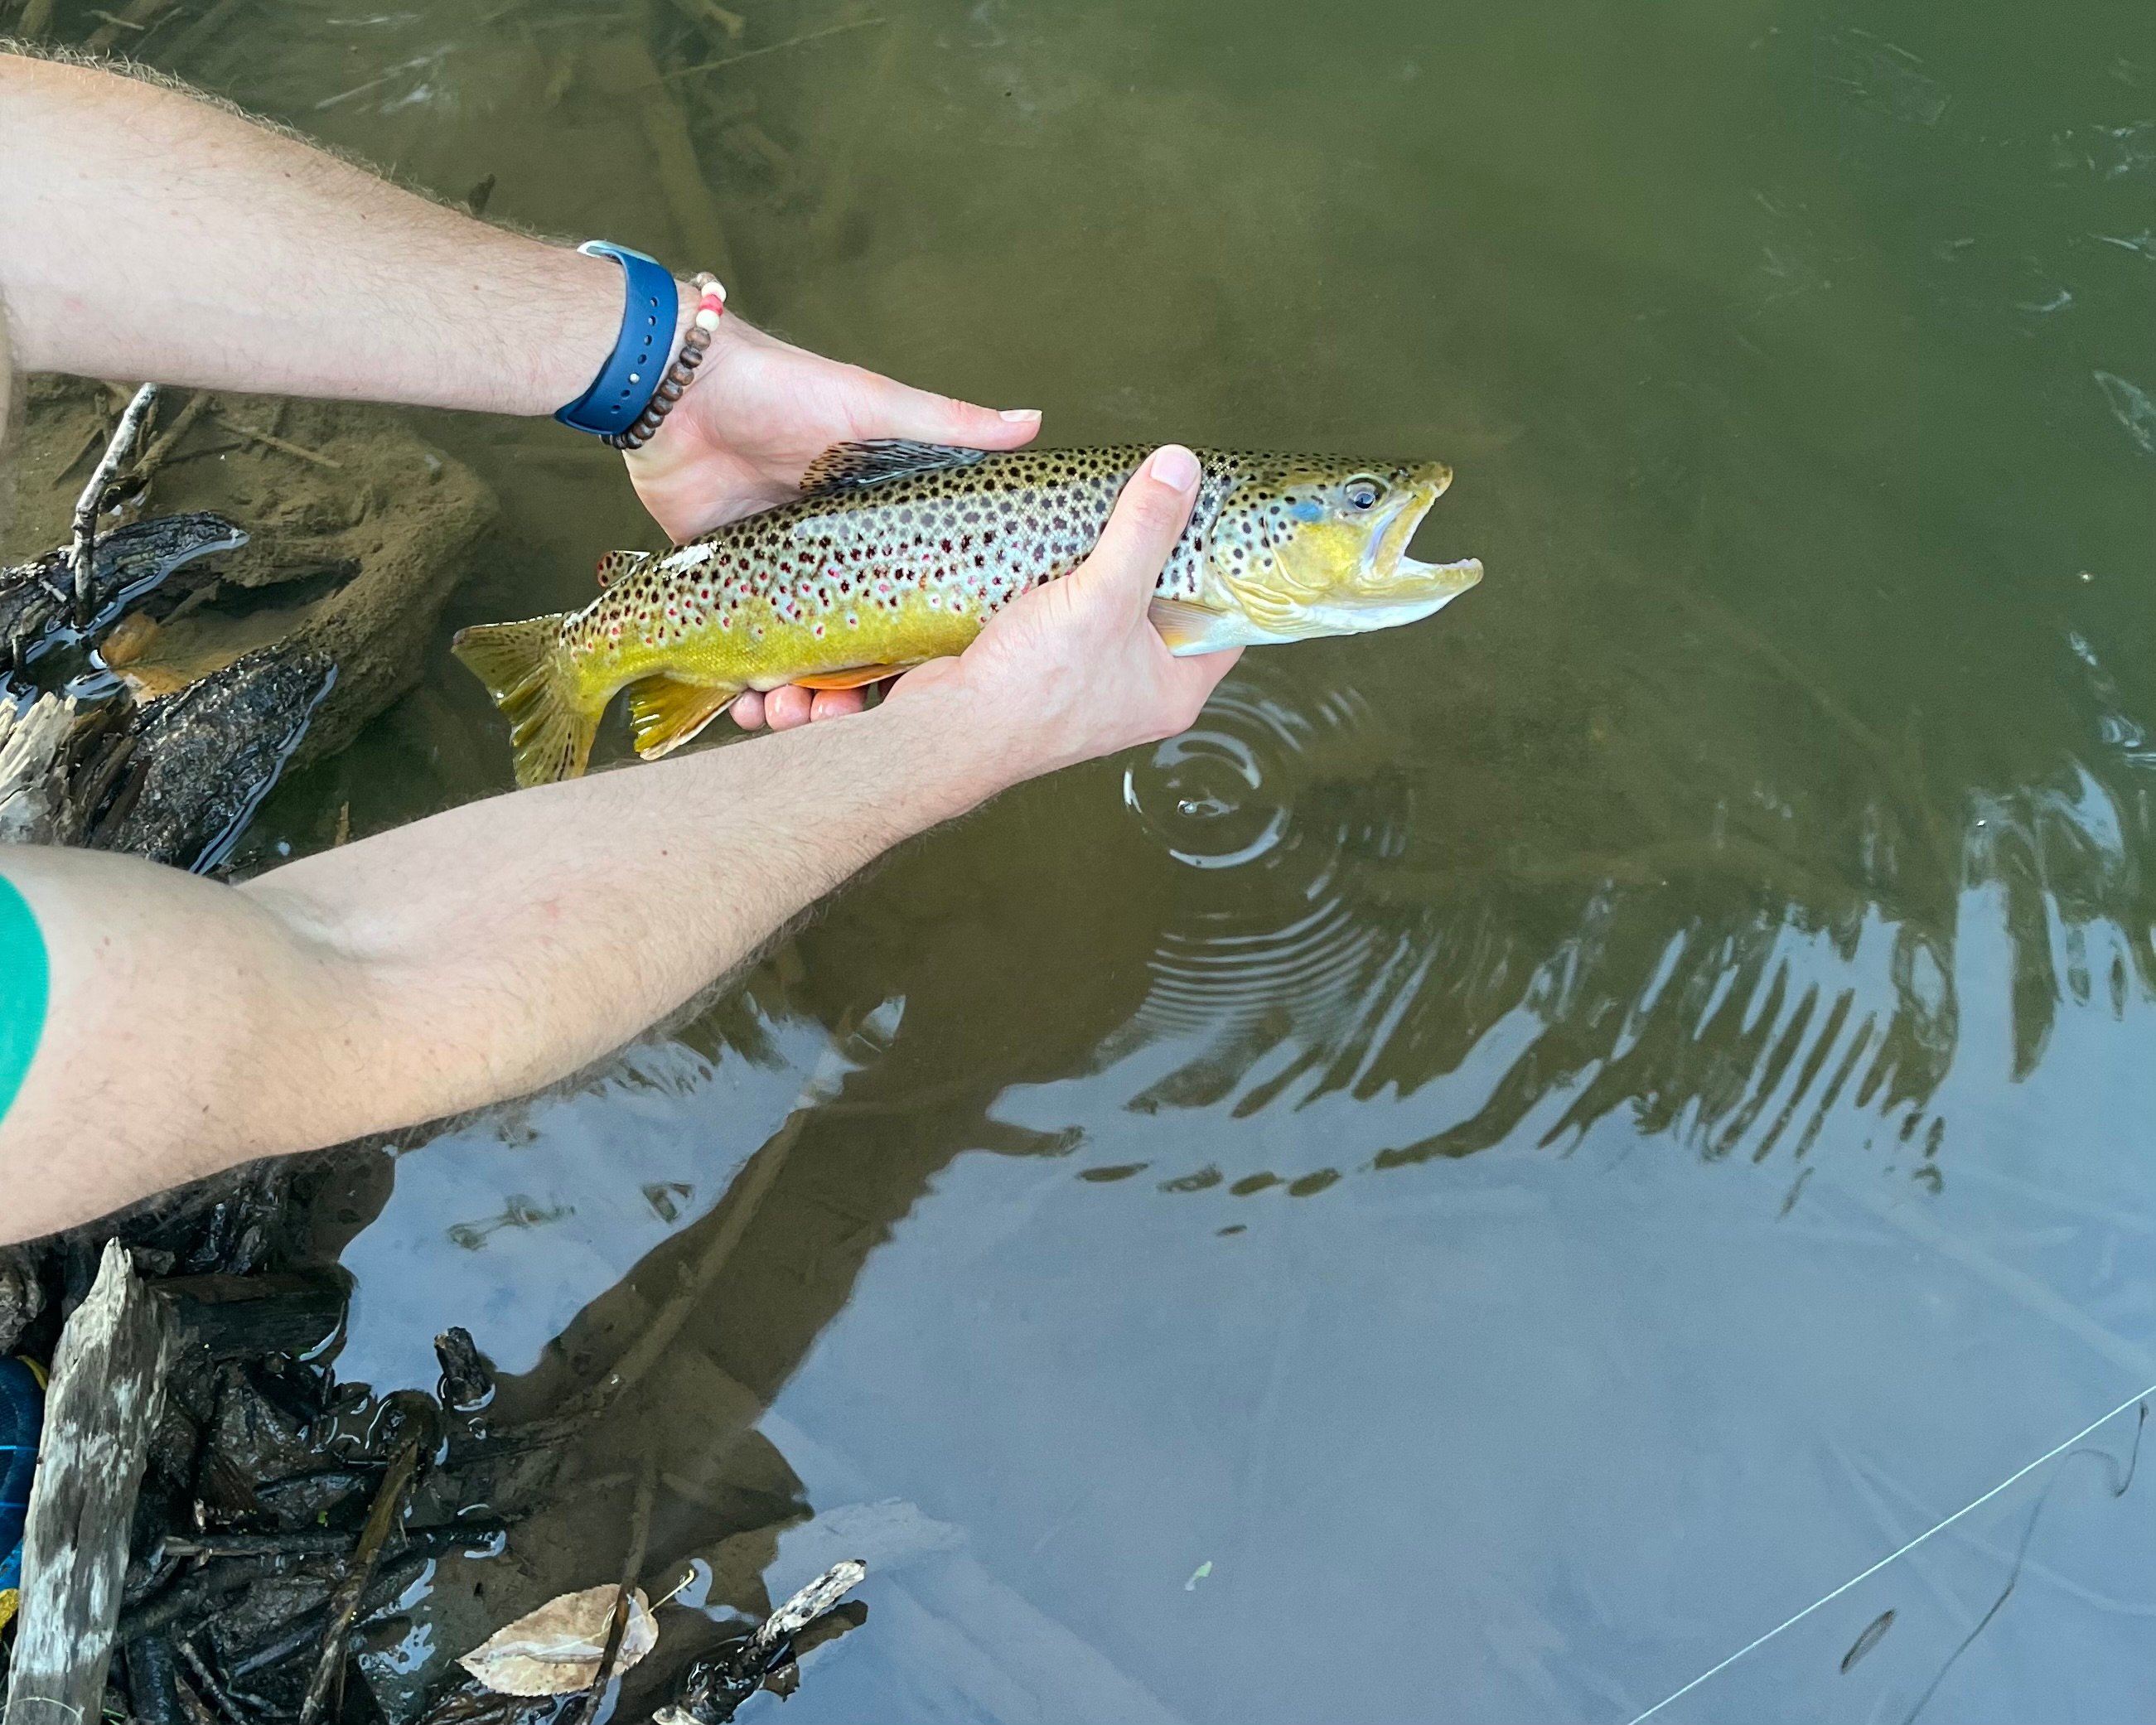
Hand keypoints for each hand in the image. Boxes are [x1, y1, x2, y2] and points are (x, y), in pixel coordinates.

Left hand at [629, 316, 1039, 731]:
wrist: (680, 388)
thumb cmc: (782, 389)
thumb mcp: (875, 407)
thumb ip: (951, 425)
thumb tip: (1033, 421)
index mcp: (874, 529)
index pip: (904, 608)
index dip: (909, 658)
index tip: (912, 695)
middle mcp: (830, 560)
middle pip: (848, 651)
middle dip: (842, 698)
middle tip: (831, 717)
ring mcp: (775, 575)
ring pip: (793, 664)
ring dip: (791, 703)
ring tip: (784, 719)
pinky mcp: (719, 581)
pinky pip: (734, 652)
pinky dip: (738, 688)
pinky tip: (743, 707)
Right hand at [884, 445, 1241, 787]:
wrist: (950, 729)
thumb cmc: (1033, 690)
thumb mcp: (1104, 597)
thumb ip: (1145, 531)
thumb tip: (1180, 471)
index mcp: (1175, 690)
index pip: (1223, 624)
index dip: (1225, 573)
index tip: (1215, 524)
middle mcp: (1137, 691)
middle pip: (1166, 608)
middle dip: (1157, 557)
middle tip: (1157, 505)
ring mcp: (1090, 683)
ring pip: (1112, 608)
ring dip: (1105, 565)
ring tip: (1107, 515)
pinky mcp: (1045, 669)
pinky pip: (1068, 615)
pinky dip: (1064, 581)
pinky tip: (1057, 546)